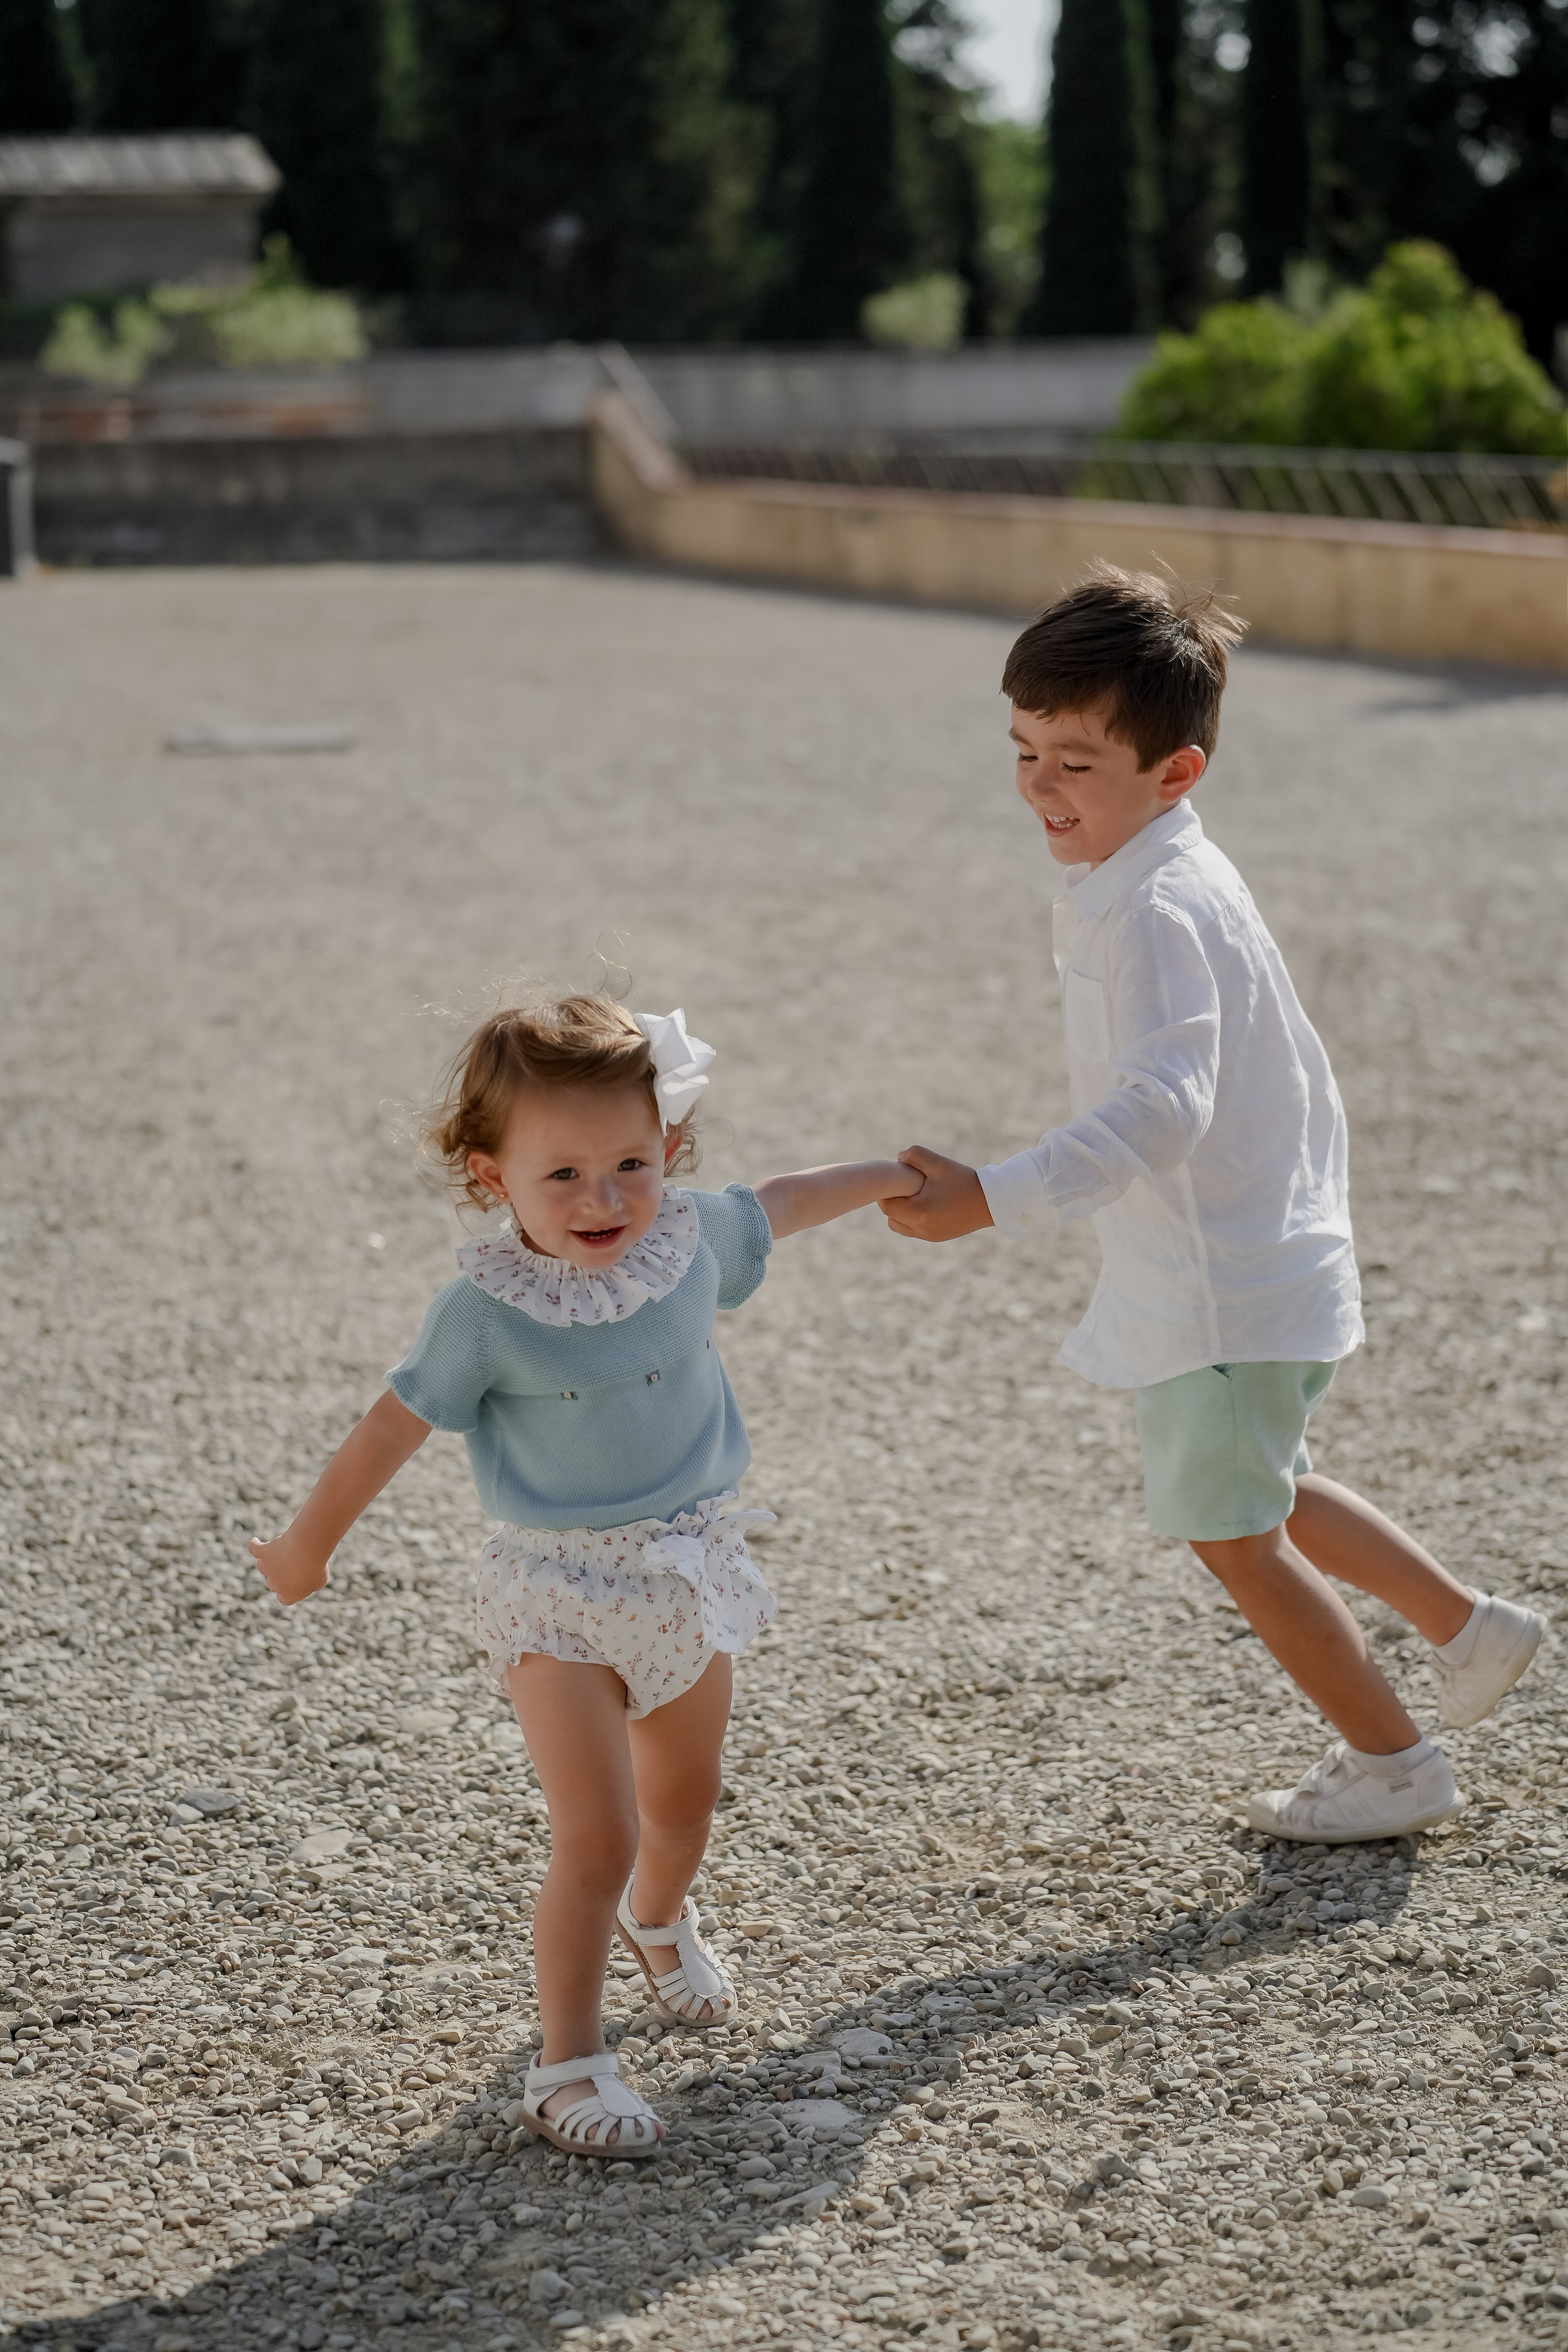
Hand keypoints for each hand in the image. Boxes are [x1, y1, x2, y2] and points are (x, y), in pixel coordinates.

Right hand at [249, 1532, 327, 1605]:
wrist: (306, 1551)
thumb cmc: (316, 1567)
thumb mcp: (321, 1579)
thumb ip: (314, 1583)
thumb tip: (310, 1580)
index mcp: (288, 1595)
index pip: (283, 1598)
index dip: (288, 1592)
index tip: (295, 1584)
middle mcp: (274, 1584)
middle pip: (272, 1583)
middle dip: (279, 1576)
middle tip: (291, 1566)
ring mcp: (267, 1568)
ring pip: (262, 1567)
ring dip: (267, 1562)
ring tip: (275, 1555)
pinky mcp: (264, 1552)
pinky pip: (254, 1549)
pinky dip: (254, 1545)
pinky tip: (255, 1541)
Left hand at [879, 1144, 993, 1241]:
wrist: (991, 1202)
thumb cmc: (964, 1180)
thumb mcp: (939, 1163)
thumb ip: (915, 1155)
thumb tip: (898, 1158)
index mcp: (920, 1212)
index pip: (887, 1205)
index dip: (886, 1191)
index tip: (895, 1179)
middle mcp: (922, 1228)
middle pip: (891, 1218)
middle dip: (893, 1201)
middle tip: (904, 1186)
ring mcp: (929, 1235)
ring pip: (900, 1226)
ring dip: (901, 1212)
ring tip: (913, 1195)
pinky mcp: (937, 1237)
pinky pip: (914, 1230)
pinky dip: (913, 1218)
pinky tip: (924, 1203)